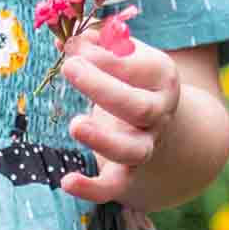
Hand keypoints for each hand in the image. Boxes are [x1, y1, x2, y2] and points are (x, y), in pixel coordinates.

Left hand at [58, 30, 179, 203]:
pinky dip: (92, 189)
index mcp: (161, 78)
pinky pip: (114, 186)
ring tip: (76, 125)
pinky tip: (67, 181)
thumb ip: (97, 44)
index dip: (104, 57)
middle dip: (103, 88)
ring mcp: (144, 146)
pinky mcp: (127, 173)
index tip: (72, 47)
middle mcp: (158, 114)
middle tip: (70, 68)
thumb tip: (67, 41)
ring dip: (103, 140)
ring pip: (133, 151)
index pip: (136, 67)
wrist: (157, 120)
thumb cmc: (130, 77)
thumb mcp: (122, 54)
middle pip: (139, 108)